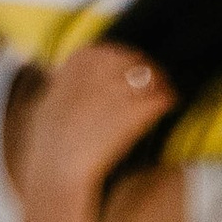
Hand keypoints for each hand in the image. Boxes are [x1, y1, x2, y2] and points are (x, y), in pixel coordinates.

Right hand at [24, 38, 173, 206]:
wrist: (57, 170)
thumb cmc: (51, 145)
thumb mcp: (51, 102)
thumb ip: (64, 86)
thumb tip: (62, 77)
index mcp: (78, 63)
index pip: (110, 51)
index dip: (125, 60)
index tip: (133, 70)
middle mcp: (99, 71)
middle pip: (133, 60)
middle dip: (148, 69)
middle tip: (159, 80)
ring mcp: (116, 91)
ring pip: (149, 76)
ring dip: (161, 82)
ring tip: (167, 90)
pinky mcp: (132, 114)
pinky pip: (157, 98)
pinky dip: (167, 98)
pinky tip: (171, 103)